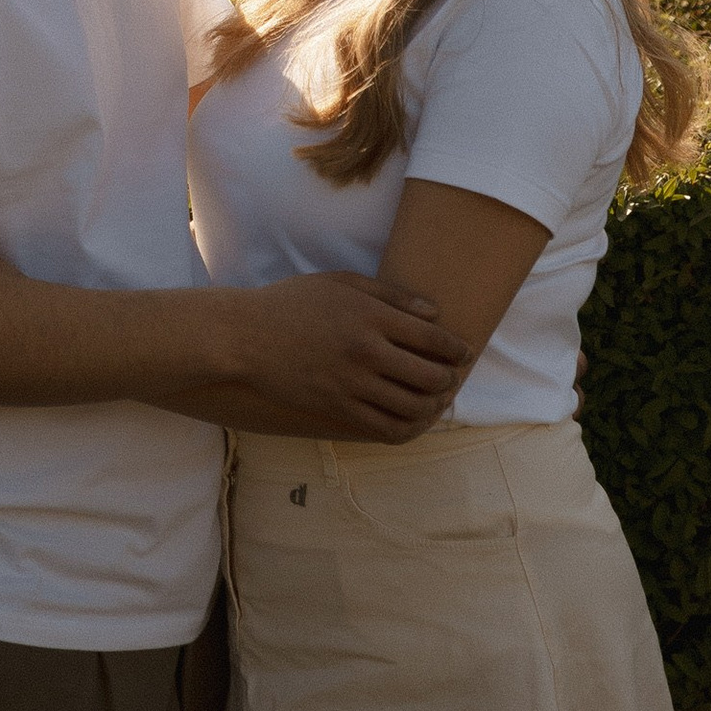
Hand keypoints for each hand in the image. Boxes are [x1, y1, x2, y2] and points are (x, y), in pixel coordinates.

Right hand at [216, 272, 470, 443]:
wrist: (245, 338)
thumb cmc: (292, 303)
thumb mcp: (339, 282)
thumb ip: (389, 294)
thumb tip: (433, 312)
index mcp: (370, 316)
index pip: (433, 338)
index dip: (457, 349)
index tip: (464, 352)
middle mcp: (367, 352)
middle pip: (430, 376)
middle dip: (450, 379)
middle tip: (453, 378)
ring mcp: (352, 384)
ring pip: (413, 407)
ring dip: (435, 407)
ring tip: (438, 401)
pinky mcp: (338, 409)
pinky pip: (387, 428)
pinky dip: (409, 427)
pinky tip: (413, 419)